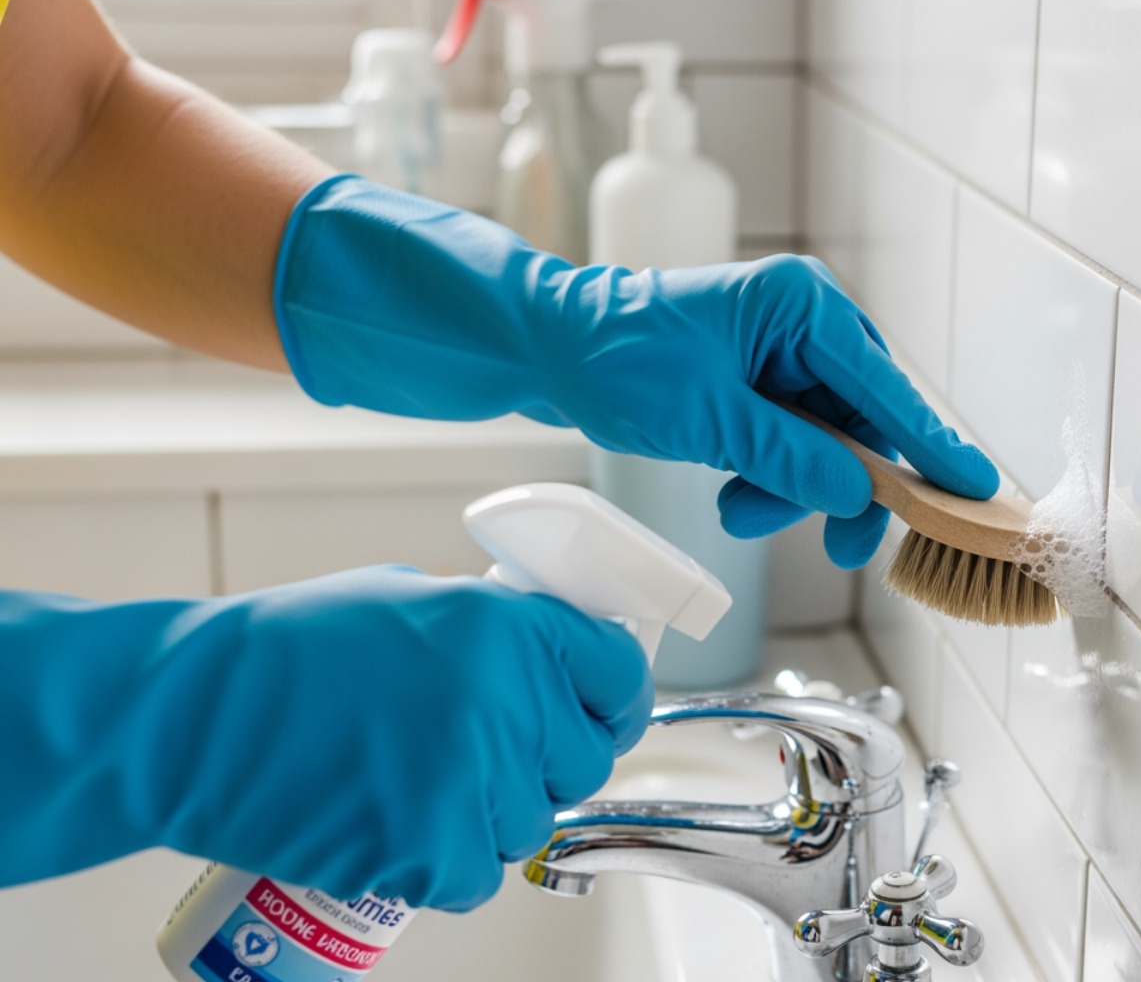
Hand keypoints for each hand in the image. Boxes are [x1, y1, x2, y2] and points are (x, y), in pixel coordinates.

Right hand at [0, 567, 652, 910]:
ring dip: (487, 818)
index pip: (618, 676)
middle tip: (482, 758)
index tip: (597, 714)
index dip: (610, 701)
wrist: (188, 718)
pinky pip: (477, 878)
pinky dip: (441, 867)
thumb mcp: (405, 598)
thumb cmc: (280, 654)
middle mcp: (504, 698)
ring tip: (411, 786)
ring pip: (529, 825)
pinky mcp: (432, 848)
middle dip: (542, 764)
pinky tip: (390, 827)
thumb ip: (489, 626)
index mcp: (506, 625)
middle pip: (584, 762)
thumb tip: (543, 656)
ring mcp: (473, 776)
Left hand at [275, 177, 998, 566]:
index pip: (885, 388)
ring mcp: (782, 354)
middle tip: (840, 545)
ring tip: (737, 510)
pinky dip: (769, 478)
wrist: (550, 346)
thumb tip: (859, 492)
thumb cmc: (619, 358)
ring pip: (826, 443)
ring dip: (791, 489)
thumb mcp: (710, 418)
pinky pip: (791, 442)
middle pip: (862, 422)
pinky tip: (732, 493)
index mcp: (803, 307)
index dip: (931, 445)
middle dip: (840, 486)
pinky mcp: (759, 381)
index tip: (976, 488)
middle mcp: (804, 325)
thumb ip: (791, 458)